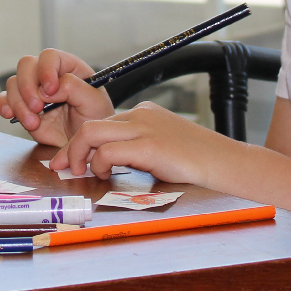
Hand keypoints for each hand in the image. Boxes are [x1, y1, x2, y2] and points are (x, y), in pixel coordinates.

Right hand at [0, 48, 108, 147]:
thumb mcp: (94, 102)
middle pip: (26, 65)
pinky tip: (11, 115)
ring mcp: (33, 91)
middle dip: (28, 87)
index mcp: (68, 68)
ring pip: (13, 83)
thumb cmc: (94, 120)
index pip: (50, 56)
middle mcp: (48, 76)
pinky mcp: (22, 107)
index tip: (51, 90)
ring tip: (33, 122)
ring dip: (19, 103)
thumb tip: (48, 89)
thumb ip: (74, 88)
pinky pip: (4, 99)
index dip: (46, 70)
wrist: (84, 145)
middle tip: (37, 107)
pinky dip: (4, 106)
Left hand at [52, 101, 241, 186]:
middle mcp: (141, 116)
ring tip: (81, 173)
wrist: (229, 164)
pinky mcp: (150, 146)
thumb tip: (108, 162)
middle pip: (89, 125)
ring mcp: (145, 129)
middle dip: (69, 148)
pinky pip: (108, 152)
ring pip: (91, 133)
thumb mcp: (163, 149)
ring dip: (77, 155)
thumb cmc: (198, 163)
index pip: (102, 123)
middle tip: (61, 168)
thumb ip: (137, 150)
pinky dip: (100, 165)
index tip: (68, 159)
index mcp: (144, 115)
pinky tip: (108, 176)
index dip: (80, 143)